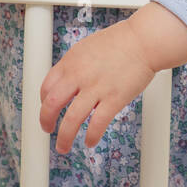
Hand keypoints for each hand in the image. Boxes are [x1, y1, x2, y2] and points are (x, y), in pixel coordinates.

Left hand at [39, 20, 156, 152]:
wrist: (144, 40)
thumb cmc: (121, 41)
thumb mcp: (87, 47)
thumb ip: (75, 65)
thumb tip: (68, 80)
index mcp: (70, 62)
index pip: (46, 87)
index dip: (43, 102)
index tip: (47, 110)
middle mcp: (79, 75)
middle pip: (51, 105)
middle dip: (46, 122)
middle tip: (48, 130)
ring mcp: (96, 88)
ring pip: (71, 120)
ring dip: (64, 137)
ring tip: (64, 146)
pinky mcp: (114, 99)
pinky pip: (97, 124)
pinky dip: (91, 136)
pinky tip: (90, 141)